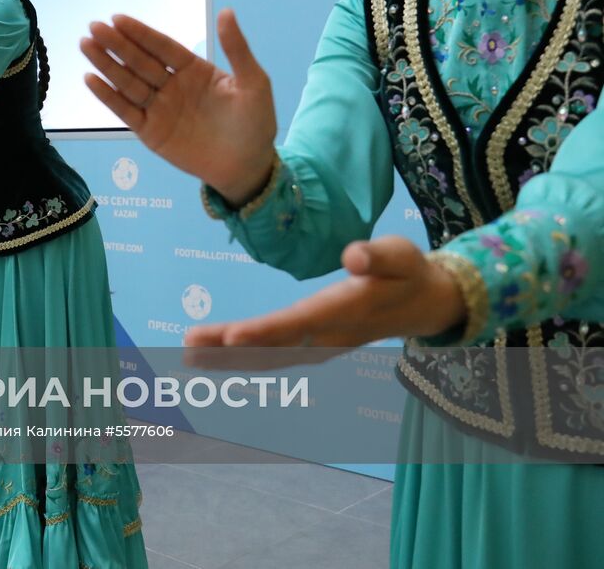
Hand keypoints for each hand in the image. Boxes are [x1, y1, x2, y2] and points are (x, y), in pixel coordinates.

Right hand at [82, 9, 277, 204]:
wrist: (248, 167)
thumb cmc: (255, 124)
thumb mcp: (254, 83)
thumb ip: (237, 50)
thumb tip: (226, 11)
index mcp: (194, 70)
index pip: (163, 47)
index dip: (141, 33)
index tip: (118, 18)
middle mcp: (172, 85)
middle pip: (139, 61)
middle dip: (116, 44)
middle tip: (93, 27)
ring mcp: (159, 108)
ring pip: (127, 82)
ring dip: (106, 64)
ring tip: (85, 45)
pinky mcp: (150, 132)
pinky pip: (125, 111)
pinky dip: (108, 96)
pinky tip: (91, 79)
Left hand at [183, 237, 467, 367]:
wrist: (425, 304)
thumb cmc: (408, 271)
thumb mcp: (401, 254)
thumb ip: (379, 255)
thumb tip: (353, 255)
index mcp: (348, 310)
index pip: (301, 323)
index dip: (267, 332)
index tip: (232, 337)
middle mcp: (331, 335)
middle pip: (276, 346)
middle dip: (232, 350)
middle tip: (191, 347)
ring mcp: (322, 346)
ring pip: (271, 357)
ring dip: (229, 359)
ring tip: (188, 354)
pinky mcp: (314, 346)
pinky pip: (275, 357)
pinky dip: (243, 359)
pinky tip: (211, 356)